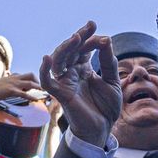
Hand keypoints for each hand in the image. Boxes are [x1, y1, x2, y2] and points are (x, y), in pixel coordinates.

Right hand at [0, 72, 42, 103]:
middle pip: (31, 75)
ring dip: (38, 88)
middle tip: (43, 88)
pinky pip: (23, 94)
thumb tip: (18, 89)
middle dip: (38, 81)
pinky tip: (35, 100)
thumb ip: (12, 84)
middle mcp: (15, 78)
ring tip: (44, 93)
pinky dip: (31, 96)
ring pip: (30, 84)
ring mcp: (13, 84)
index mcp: (14, 76)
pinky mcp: (11, 90)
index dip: (34, 79)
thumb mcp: (4, 83)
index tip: (38, 85)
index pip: (27, 75)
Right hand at [39, 21, 119, 147]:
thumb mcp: (113, 82)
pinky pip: (47, 82)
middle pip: (70, 50)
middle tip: (89, 27)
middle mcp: (72, 73)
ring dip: (65, 48)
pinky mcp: (61, 94)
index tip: (96, 29)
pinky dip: (44, 71)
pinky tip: (46, 58)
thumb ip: (109, 63)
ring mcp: (65, 82)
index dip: (89, 38)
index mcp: (83, 69)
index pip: (83, 48)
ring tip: (76, 38)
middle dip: (79, 38)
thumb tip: (106, 39)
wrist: (102, 129)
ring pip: (58, 61)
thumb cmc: (105, 107)